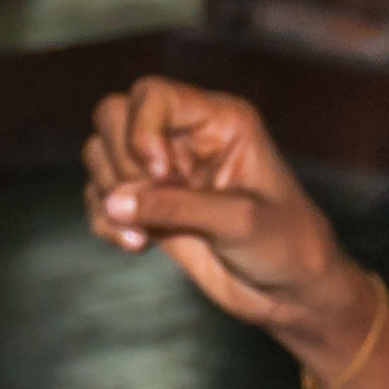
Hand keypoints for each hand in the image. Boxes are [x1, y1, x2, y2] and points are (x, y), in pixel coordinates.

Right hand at [83, 79, 363, 347]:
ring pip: (99, 154)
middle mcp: (185, 138)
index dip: (141, 129)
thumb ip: (175, 207)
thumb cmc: (286, 245)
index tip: (160, 173)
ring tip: (145, 233)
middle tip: (153, 199)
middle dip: (120, 162)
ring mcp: (163, 172)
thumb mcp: (239, 221)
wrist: (289, 293)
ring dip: (108, 194)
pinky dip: (106, 222)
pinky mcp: (148, 206)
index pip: (152, 95)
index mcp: (218, 121)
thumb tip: (113, 201)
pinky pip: (100, 198)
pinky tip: (138, 246)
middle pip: (114, 115)